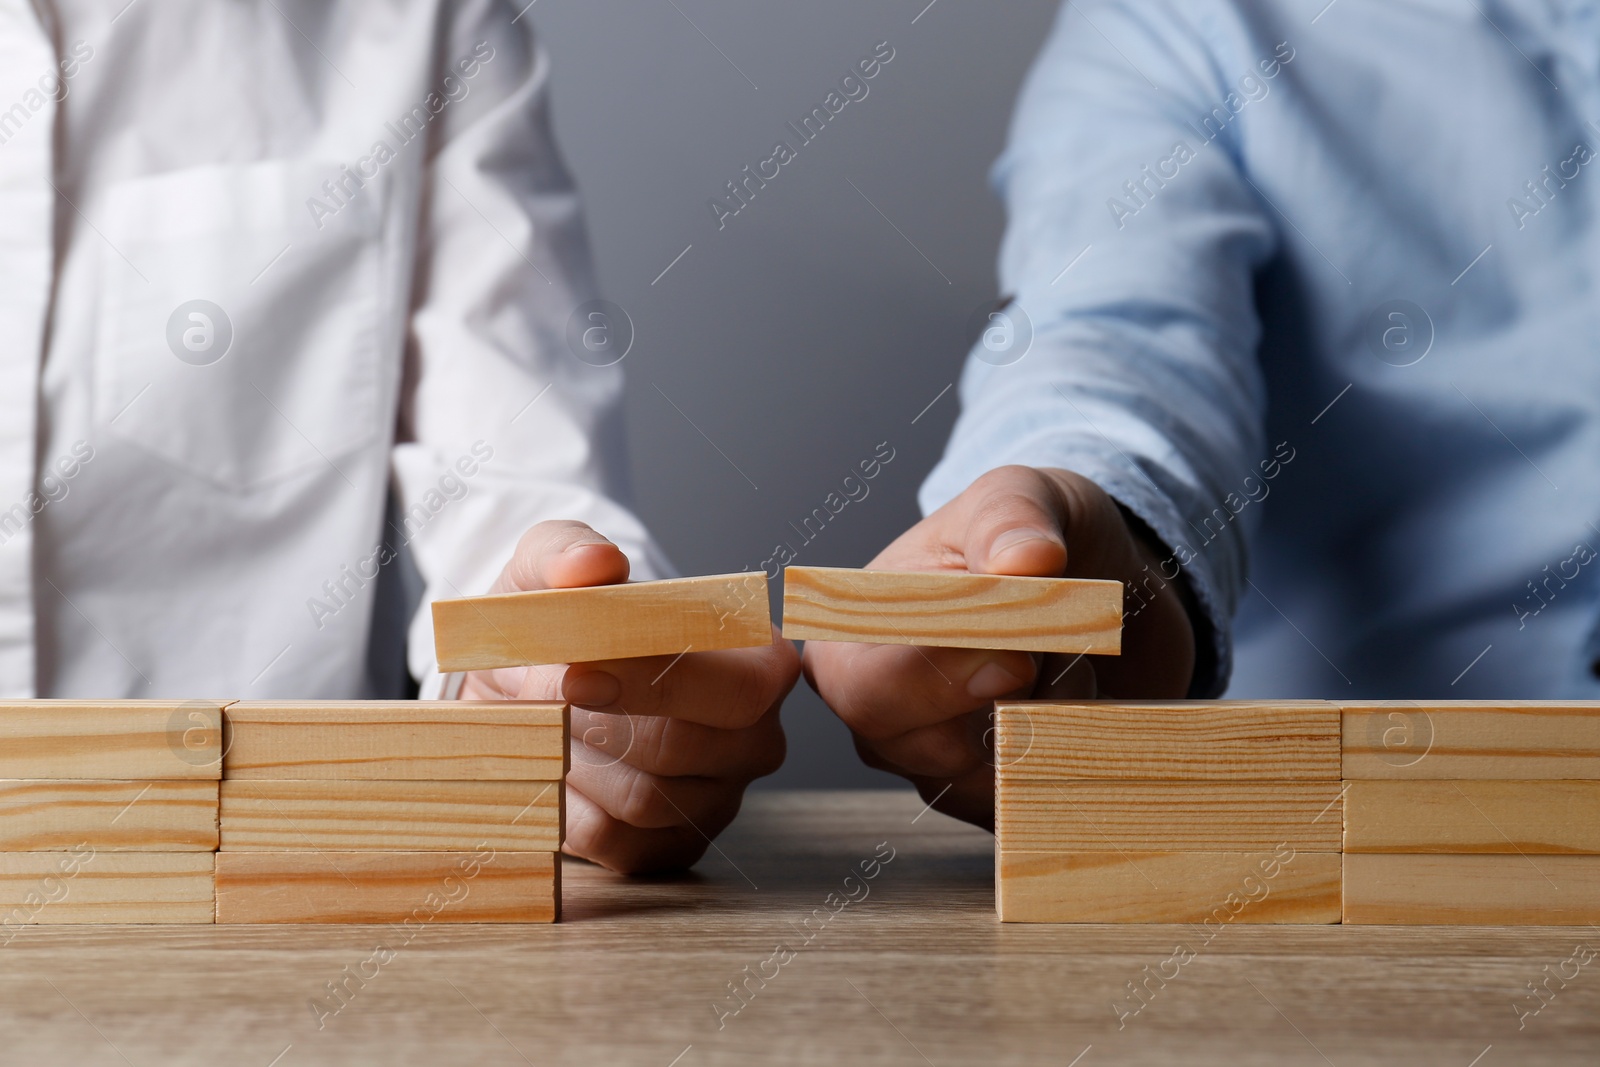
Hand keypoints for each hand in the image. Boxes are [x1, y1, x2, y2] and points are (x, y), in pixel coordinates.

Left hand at [460, 520, 797, 872]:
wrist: (526, 684)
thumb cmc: (561, 620)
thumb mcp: (553, 569)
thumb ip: (569, 552)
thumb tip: (594, 564)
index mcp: (761, 663)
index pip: (740, 687)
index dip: (658, 682)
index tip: (576, 669)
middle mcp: (756, 737)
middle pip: (684, 748)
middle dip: (595, 721)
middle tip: (538, 695)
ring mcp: (719, 800)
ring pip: (644, 799)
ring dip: (573, 760)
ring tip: (543, 720)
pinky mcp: (671, 849)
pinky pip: (616, 843)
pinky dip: (566, 806)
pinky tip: (552, 765)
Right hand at [802, 465, 1195, 828]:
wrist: (1095, 587)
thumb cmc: (1032, 536)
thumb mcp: (1025, 496)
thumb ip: (1013, 518)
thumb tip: (1028, 560)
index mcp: (853, 638)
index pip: (869, 690)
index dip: (944, 679)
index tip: (1017, 654)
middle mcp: (877, 715)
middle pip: (931, 752)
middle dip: (1014, 705)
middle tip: (1055, 653)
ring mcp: (932, 766)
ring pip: (997, 783)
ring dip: (1054, 725)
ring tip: (1066, 664)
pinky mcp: (992, 801)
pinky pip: (1034, 808)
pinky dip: (1075, 757)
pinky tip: (1081, 704)